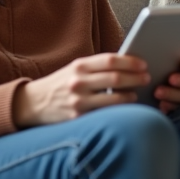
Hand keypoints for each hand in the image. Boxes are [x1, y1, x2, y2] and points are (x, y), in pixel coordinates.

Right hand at [13, 53, 147, 126]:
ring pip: (114, 99)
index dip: (131, 61)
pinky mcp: (78, 118)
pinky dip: (119, 110)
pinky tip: (126, 108)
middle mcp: (78, 82)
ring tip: (137, 93)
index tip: (144, 64)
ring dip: (131, 96)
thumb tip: (130, 64)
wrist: (33, 103)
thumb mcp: (75, 70)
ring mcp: (78, 101)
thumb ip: (97, 67)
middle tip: (147, 78)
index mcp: (79, 66)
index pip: (111, 60)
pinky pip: (106, 114)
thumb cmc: (61, 84)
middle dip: (136, 78)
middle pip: (116, 78)